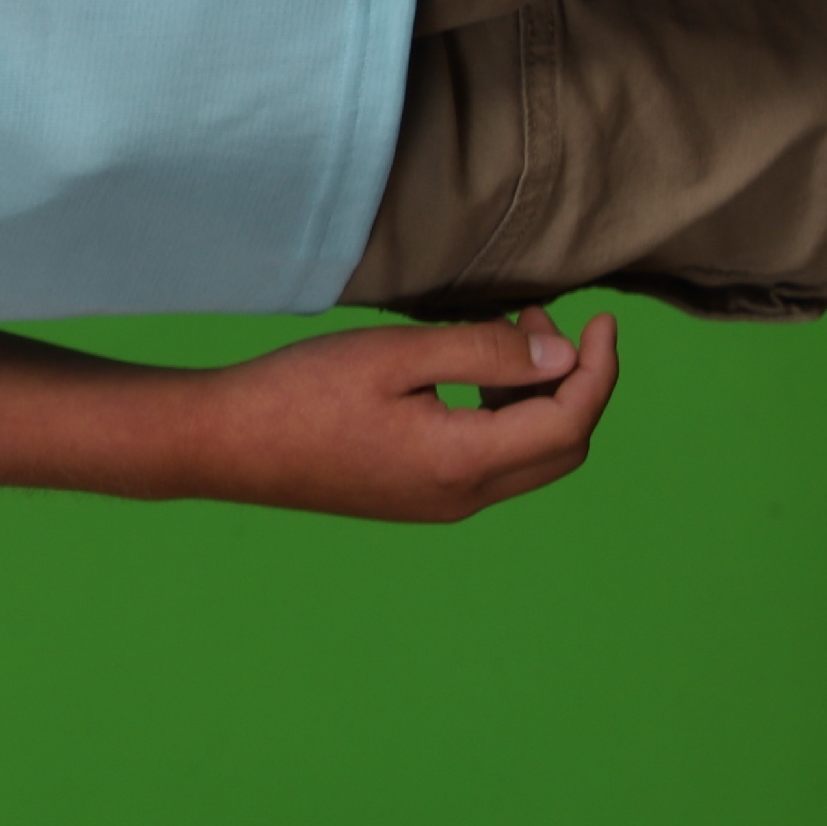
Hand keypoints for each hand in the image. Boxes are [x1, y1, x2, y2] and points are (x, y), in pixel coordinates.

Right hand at [186, 306, 619, 521]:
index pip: (570, 420)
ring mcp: (438, 505)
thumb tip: (561, 358)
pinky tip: (466, 377)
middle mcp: (462, 497)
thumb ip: (484, 352)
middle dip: (573, 385)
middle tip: (542, 326)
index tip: (600, 320)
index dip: (599, 369)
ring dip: (537, 401)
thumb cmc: (300, 391)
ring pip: (528, 459)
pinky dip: (502, 418)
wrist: (225, 444)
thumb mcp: (396, 354)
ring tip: (503, 340)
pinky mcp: (415, 499)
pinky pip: (489, 465)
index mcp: (463, 461)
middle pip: (562, 448)